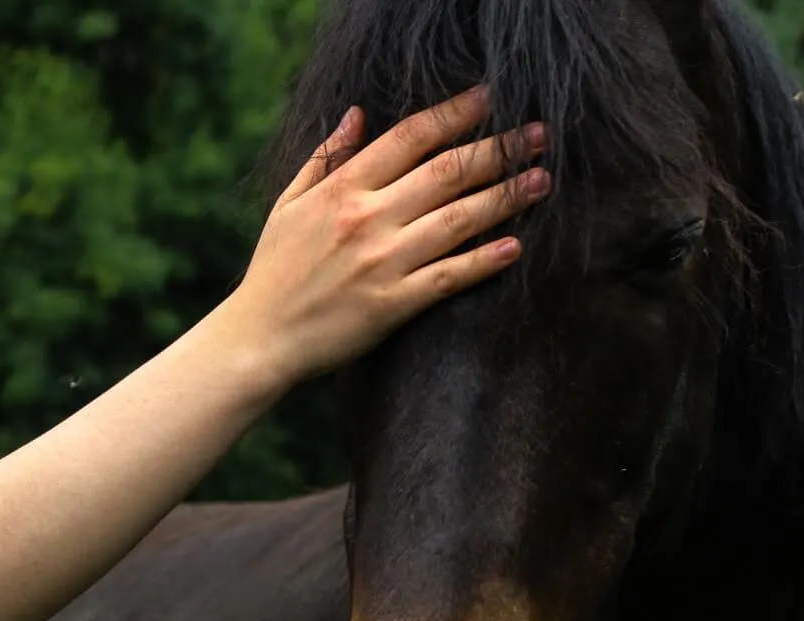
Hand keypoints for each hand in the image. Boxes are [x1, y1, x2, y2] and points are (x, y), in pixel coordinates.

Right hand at [214, 86, 549, 393]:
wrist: (261, 337)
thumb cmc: (276, 269)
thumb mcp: (289, 202)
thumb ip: (326, 156)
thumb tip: (358, 114)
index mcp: (343, 188)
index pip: (409, 138)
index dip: (453, 115)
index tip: (488, 99)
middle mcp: (368, 218)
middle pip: (446, 173)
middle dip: (497, 150)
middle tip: (538, 135)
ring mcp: (383, 262)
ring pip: (457, 220)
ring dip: (505, 198)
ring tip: (541, 181)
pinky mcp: (394, 304)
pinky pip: (449, 278)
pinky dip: (483, 261)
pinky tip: (516, 246)